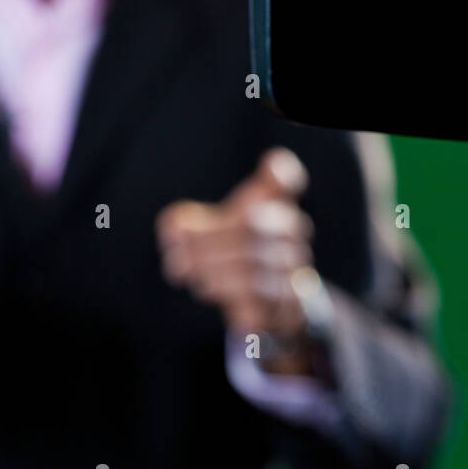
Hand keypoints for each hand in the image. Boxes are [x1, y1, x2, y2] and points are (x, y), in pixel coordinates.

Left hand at [156, 148, 315, 351]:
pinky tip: (207, 287)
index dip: (280, 170)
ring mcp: (294, 264)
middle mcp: (291, 228)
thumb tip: (173, 230)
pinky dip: (224, 293)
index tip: (271, 168)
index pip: (287, 177)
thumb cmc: (236, 249)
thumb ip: (185, 223)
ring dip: (209, 270)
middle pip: (251, 226)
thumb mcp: (210, 229)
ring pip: (250, 266)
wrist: (273, 300)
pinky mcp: (288, 300)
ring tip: (186, 272)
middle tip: (176, 256)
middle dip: (205, 242)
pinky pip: (255, 298)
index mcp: (274, 200)